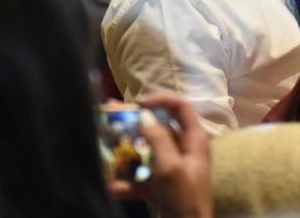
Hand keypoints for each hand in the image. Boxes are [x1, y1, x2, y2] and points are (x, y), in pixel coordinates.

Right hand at [109, 93, 211, 217]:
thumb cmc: (184, 199)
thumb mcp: (171, 167)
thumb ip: (159, 139)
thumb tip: (145, 115)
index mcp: (194, 140)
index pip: (181, 107)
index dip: (161, 99)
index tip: (138, 104)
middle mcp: (184, 150)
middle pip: (160, 128)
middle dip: (136, 125)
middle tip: (111, 118)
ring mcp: (172, 168)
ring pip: (146, 152)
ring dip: (126, 153)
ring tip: (105, 149)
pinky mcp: (160, 186)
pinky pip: (141, 177)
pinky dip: (126, 181)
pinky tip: (111, 186)